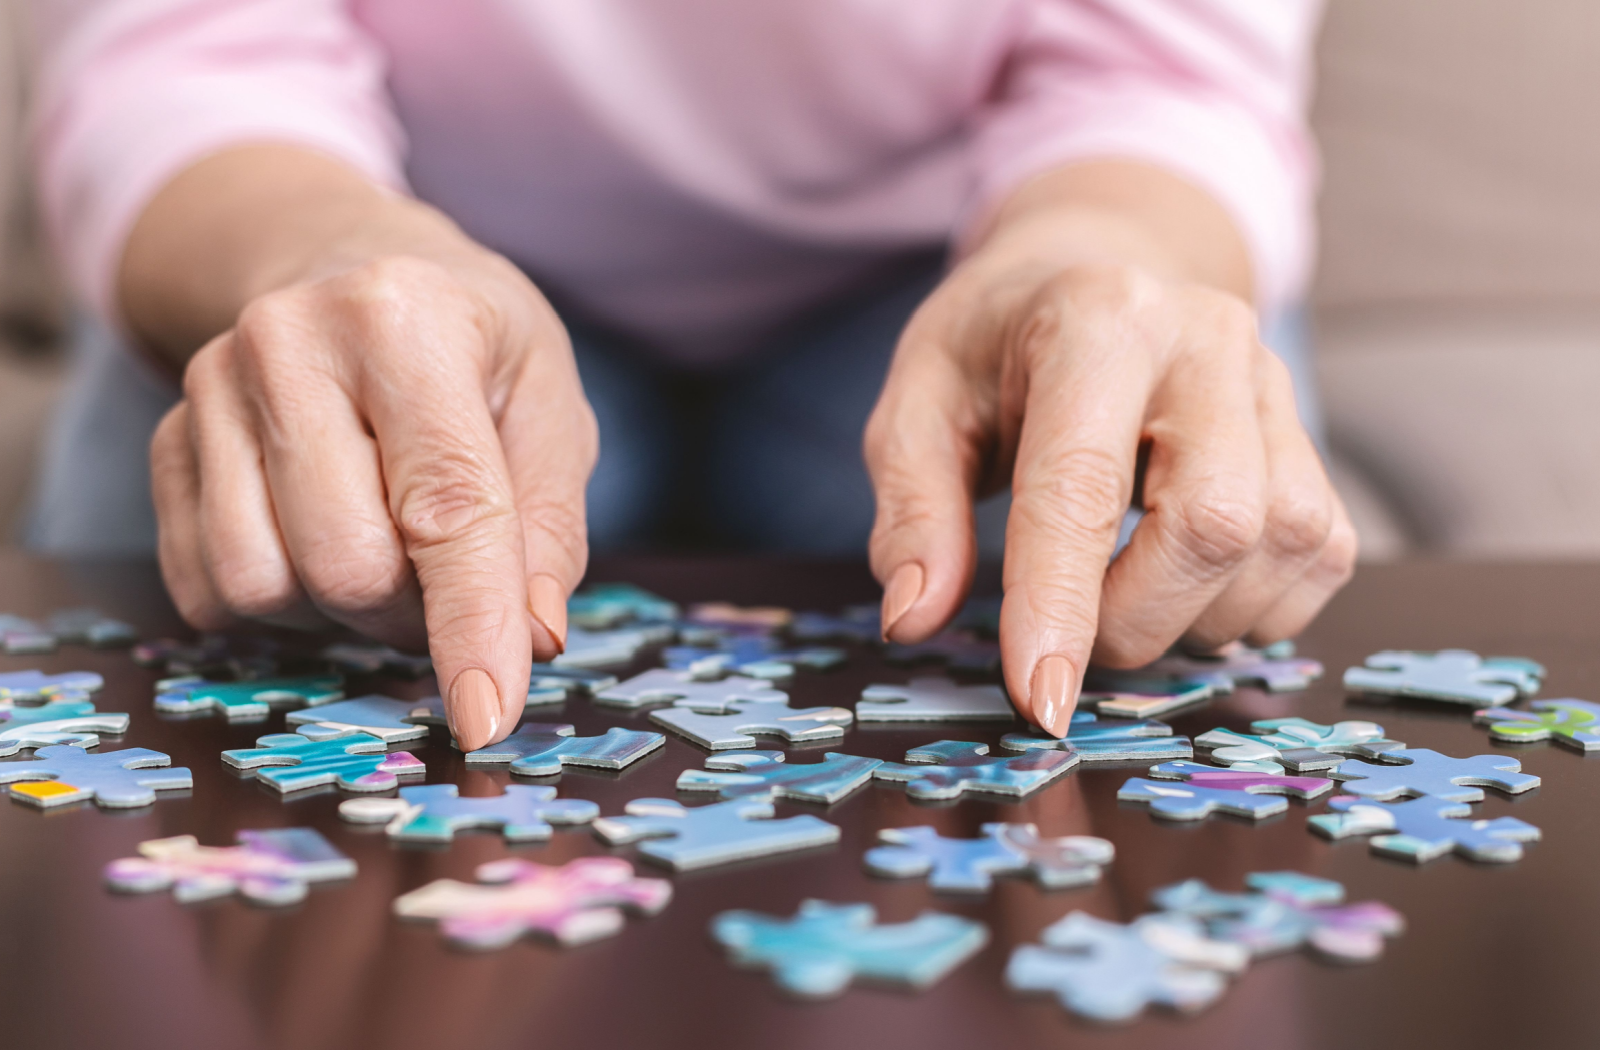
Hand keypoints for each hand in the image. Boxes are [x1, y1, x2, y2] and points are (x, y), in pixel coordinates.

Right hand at [142, 153, 594, 749]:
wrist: (347, 263)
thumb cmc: (471, 344)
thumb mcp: (548, 405)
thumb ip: (550, 524)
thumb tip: (536, 639)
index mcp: (407, 320)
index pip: (444, 507)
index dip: (471, 626)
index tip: (488, 719)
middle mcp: (288, 343)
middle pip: (347, 565)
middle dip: (415, 612)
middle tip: (450, 576)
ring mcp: (211, 390)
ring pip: (266, 586)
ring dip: (344, 612)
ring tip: (388, 550)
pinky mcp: (167, 441)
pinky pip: (208, 589)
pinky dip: (279, 604)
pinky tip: (320, 543)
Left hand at [864, 167, 1355, 736]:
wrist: (1091, 267)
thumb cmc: (993, 347)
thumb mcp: (915, 405)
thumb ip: (911, 510)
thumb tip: (915, 619)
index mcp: (1096, 320)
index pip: (1083, 484)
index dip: (1060, 604)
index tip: (1039, 700)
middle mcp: (1205, 340)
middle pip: (1213, 521)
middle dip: (1135, 619)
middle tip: (1071, 632)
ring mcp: (1273, 384)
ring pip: (1281, 544)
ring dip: (1197, 617)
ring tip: (1124, 597)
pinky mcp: (1310, 434)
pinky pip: (1320, 553)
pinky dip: (1254, 606)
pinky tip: (1185, 587)